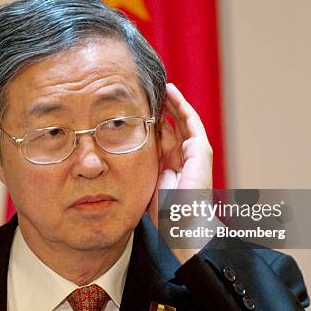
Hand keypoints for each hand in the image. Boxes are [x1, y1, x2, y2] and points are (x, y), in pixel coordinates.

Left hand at [147, 83, 212, 263]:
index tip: (130, 111)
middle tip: (143, 93)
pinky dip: (180, 105)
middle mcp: (181, 159)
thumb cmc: (162, 214)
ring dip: (169, 102)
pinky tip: (169, 92)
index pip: (157, 140)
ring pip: (180, 120)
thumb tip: (109, 157)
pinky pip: (190, 121)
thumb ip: (135, 170)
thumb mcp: (142, 185)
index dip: (146, 126)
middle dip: (157, 110)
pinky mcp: (201, 150)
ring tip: (156, 87)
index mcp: (169, 169)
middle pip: (169, 127)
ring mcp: (193, 154)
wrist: (183, 224)